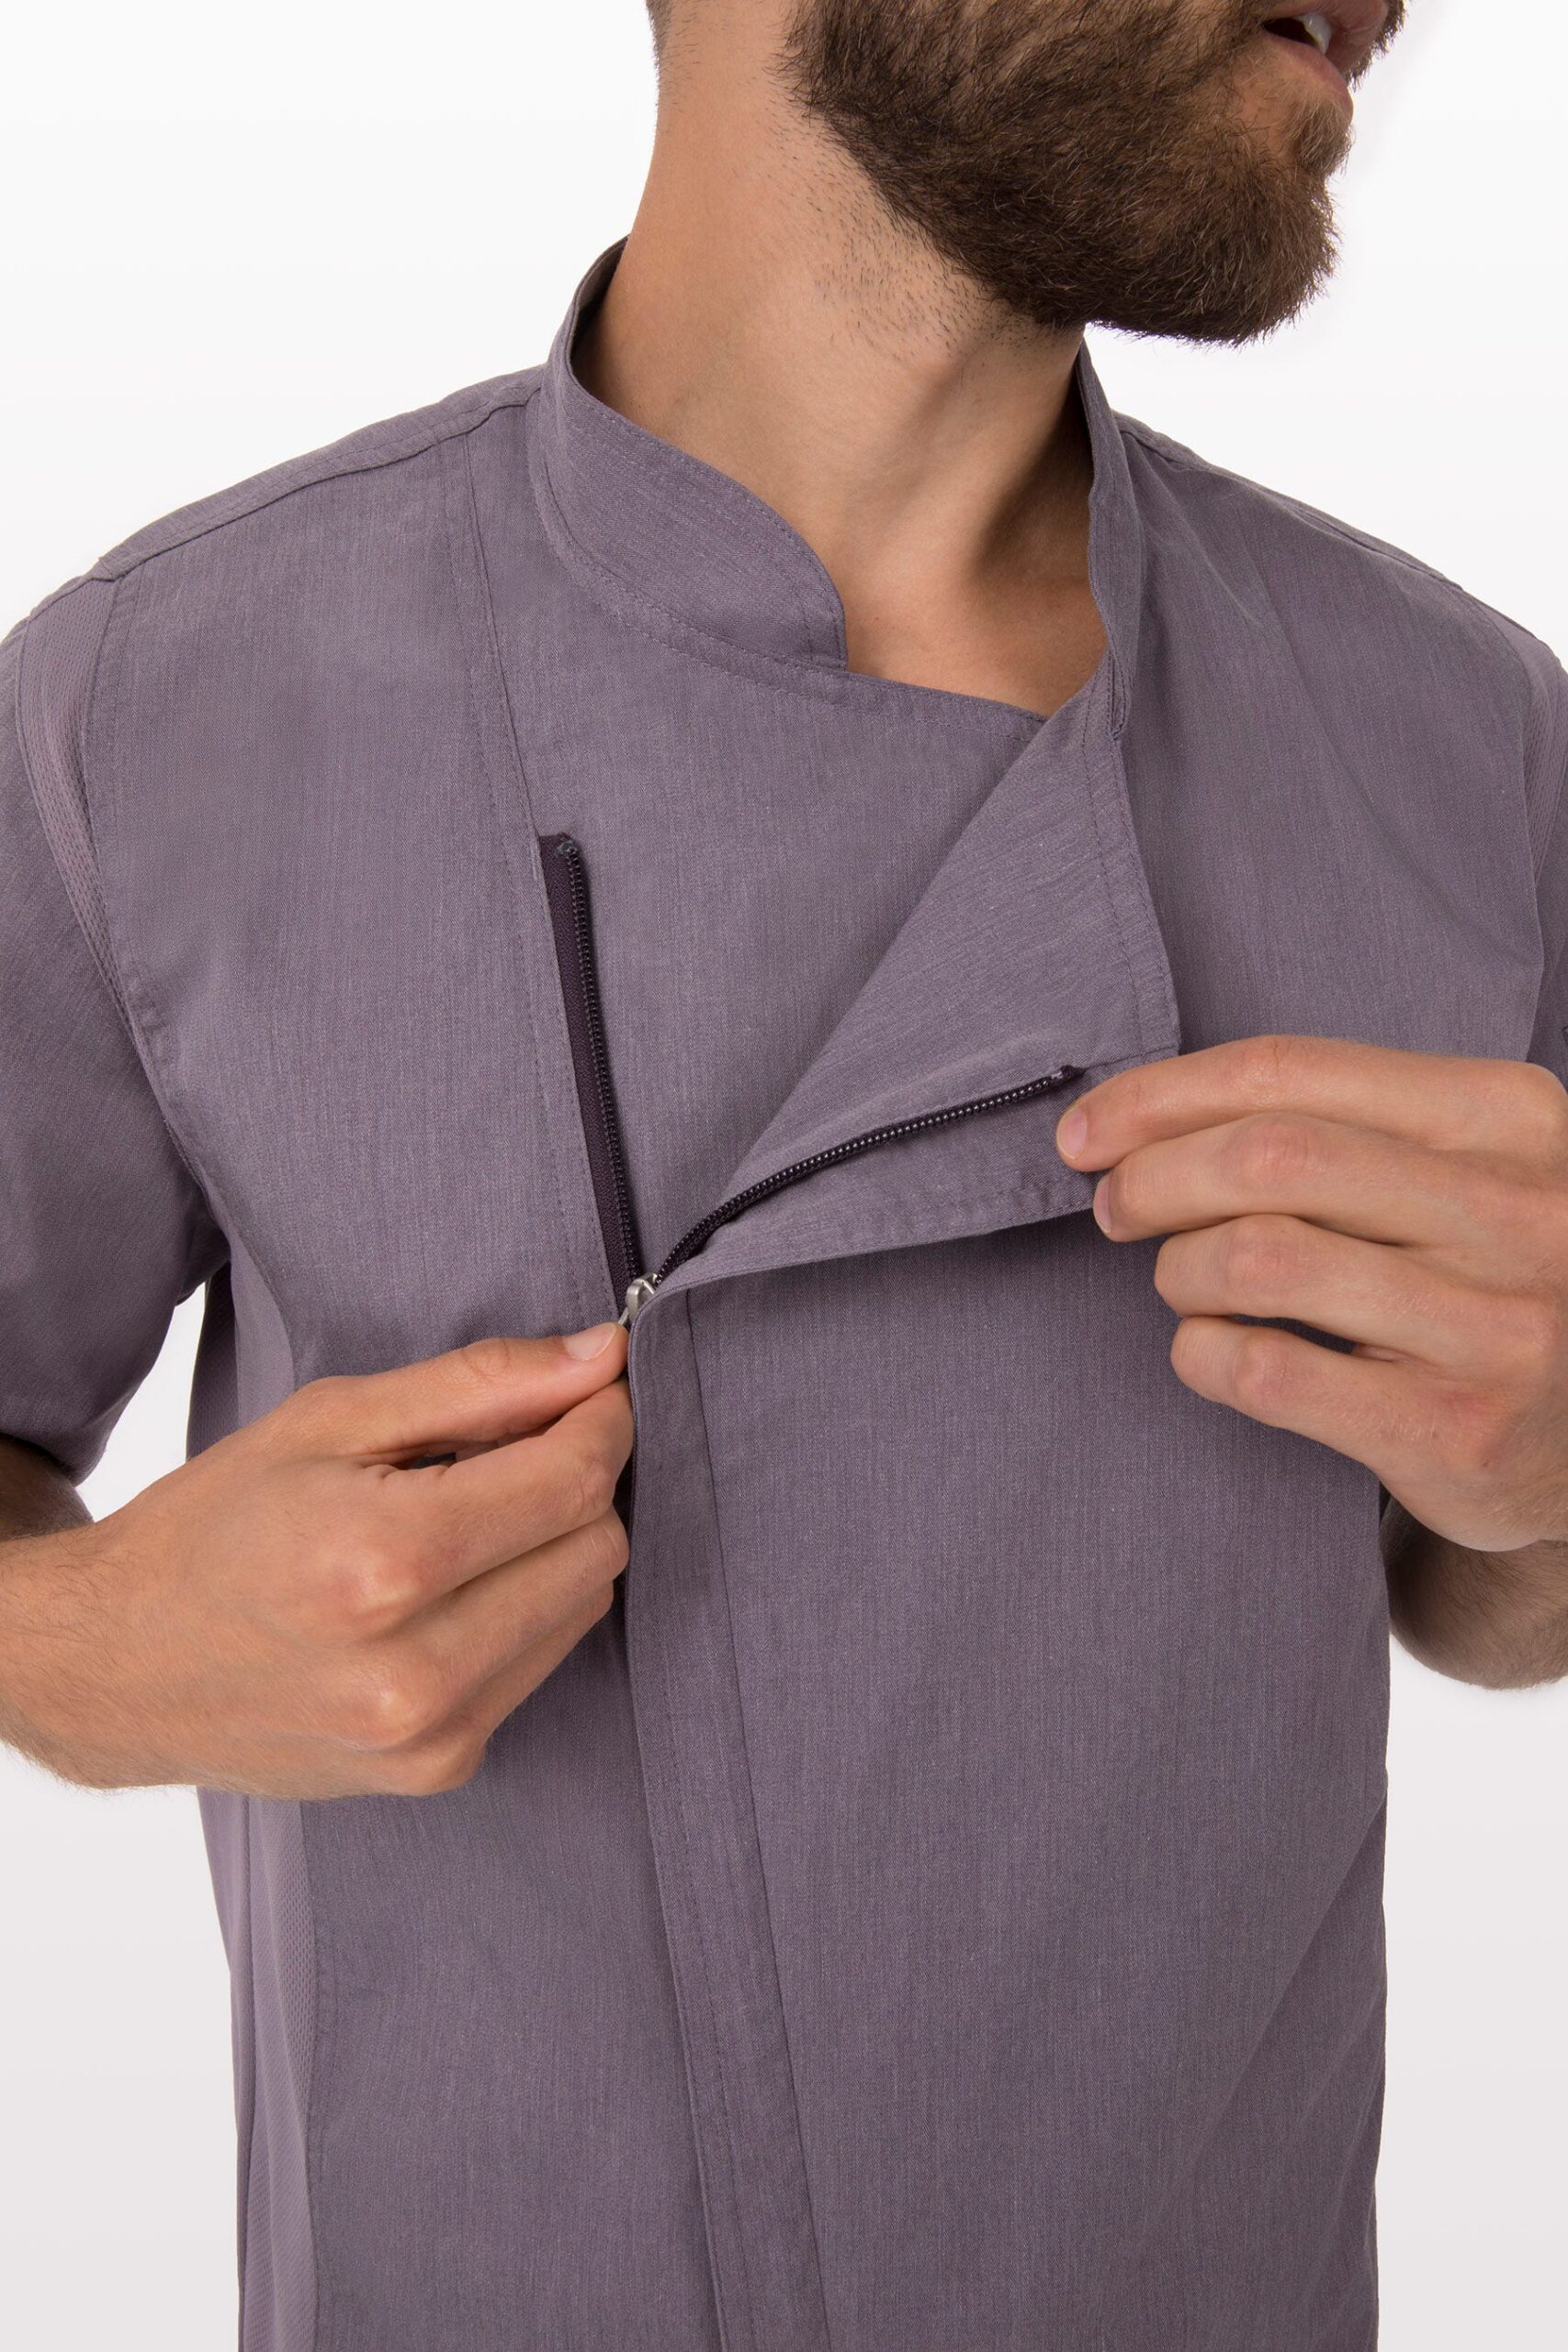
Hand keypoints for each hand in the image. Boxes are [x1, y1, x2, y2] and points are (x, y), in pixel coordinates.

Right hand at [0, 1328, 632, 1797]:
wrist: (120, 1666)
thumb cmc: (215, 1526)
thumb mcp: (331, 1420)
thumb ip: (479, 1384)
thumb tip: (600, 1355)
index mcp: (382, 1563)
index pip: (573, 1481)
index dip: (600, 1421)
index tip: (591, 1389)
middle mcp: (415, 1669)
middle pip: (594, 1546)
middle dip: (578, 1480)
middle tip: (517, 1446)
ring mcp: (430, 1736)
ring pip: (583, 1606)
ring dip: (555, 1547)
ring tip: (468, 1519)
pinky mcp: (439, 1770)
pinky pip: (540, 1663)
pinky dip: (524, 1609)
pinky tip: (452, 1588)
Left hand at [1055, 1035, 1567, 1556]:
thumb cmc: (1496, 1278)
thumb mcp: (1468, 1167)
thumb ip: (1345, 1125)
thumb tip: (1142, 1118)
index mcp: (1507, 1115)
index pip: (1291, 1072)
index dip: (1162, 1097)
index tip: (1088, 1132)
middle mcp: (1515, 1211)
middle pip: (1268, 1156)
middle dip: (1155, 1178)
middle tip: (1117, 1208)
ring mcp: (1491, 1326)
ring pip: (1258, 1260)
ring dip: (1181, 1269)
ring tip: (1185, 1285)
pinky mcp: (1453, 1429)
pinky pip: (1267, 1372)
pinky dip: (1201, 1355)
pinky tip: (1210, 1351)